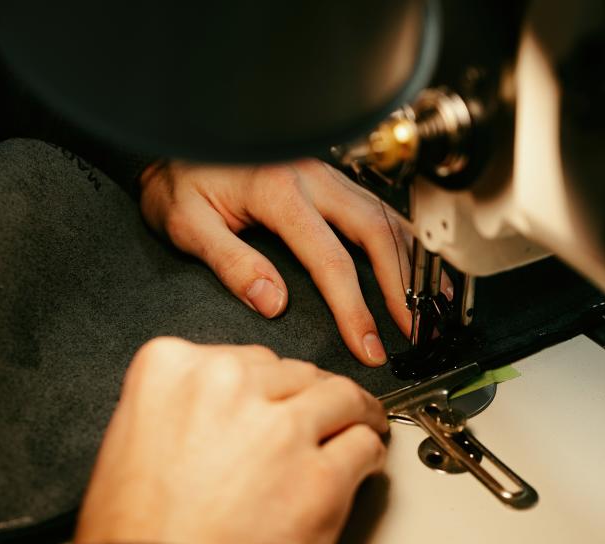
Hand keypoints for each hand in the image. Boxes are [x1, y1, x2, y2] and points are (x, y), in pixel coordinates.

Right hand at [74, 337, 387, 543]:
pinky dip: (370, 450)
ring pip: (339, 396)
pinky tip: (366, 461)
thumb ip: (182, 410)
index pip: (242, 357)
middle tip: (315, 418)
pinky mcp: (323, 475)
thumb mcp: (131, 444)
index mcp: (173, 370)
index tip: (274, 398)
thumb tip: (223, 411)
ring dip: (354, 412)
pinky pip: (362, 444)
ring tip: (362, 424)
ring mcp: (281, 430)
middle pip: (293, 372)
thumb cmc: (138, 541)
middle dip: (306, 397)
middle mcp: (229, 386)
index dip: (265, 384)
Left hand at [140, 160, 449, 366]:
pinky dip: (400, 236)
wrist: (175, 137)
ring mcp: (323, 174)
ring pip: (383, 215)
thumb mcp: (187, 224)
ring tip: (429, 300)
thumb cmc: (178, 180)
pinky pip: (375, 205)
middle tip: (416, 326)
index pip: (330, 259)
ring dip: (409, 259)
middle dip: (400, 284)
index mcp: (277, 191)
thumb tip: (274, 302)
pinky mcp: (326, 177)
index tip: (368, 345)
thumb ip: (232, 262)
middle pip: (375, 231)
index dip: (354, 308)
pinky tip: (413, 261)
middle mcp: (309, 178)